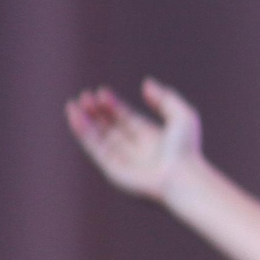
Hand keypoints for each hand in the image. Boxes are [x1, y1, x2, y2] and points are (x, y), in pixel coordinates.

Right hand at [64, 78, 200, 203]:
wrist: (181, 177)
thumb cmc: (186, 149)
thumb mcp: (182, 116)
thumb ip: (164, 98)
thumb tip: (145, 82)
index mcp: (151, 136)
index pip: (125, 118)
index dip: (112, 105)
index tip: (102, 91)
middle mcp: (134, 148)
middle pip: (109, 126)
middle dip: (96, 112)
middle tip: (85, 96)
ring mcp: (122, 159)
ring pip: (98, 137)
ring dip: (84, 121)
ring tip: (73, 105)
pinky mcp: (112, 169)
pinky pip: (94, 149)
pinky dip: (83, 134)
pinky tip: (76, 118)